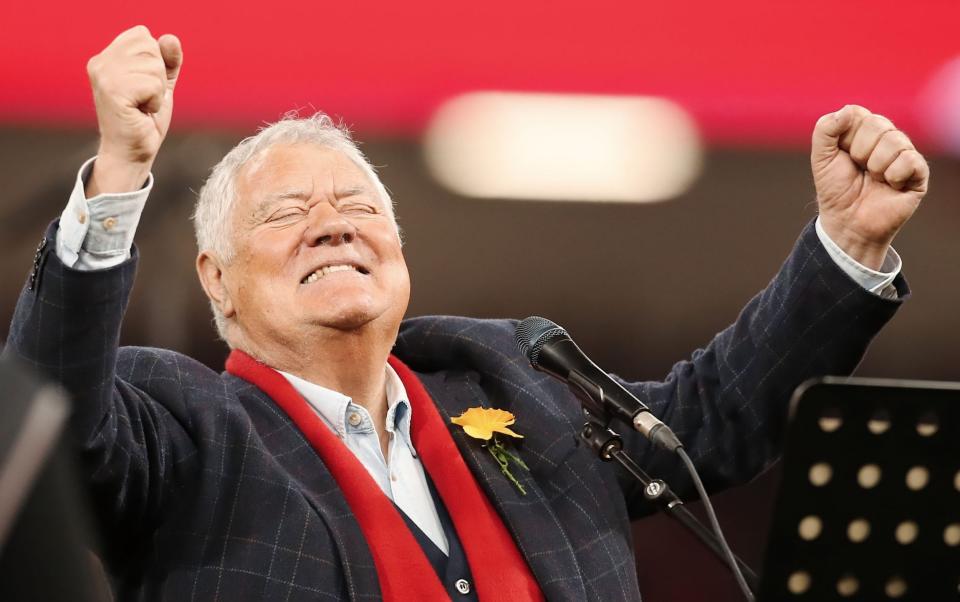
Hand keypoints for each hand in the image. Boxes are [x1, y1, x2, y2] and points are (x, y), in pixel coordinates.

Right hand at [85, 26, 182, 195]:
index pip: (142, 35)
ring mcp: (103, 76)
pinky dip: (155, 101)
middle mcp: (100, 63)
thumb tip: (170, 38)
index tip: (144, 86)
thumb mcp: (161, 85)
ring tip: (142, 106)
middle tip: (144, 99)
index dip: (155, 61)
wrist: (133, 153)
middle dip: (158, 76)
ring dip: (157, 90)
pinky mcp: (113, 91)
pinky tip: (142, 112)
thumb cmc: (145, 120)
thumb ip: (167, 61)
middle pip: (150, 46)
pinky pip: (153, 84)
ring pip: (154, 66)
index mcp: (106, 58)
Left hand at [811, 105, 927, 269]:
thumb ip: (825, 130)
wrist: (847, 222)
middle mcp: (886, 137)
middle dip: (860, 151)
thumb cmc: (835, 190)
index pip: (857, 113)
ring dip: (876, 166)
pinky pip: (910, 160)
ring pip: (895, 141)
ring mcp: (904, 153)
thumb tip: (847, 110)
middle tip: (858, 169)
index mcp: (863, 130)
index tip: (842, 155)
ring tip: (873, 179)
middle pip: (877, 124)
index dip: (845, 137)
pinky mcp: (918, 172)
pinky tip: (890, 186)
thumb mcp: (821, 158)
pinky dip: (893, 176)